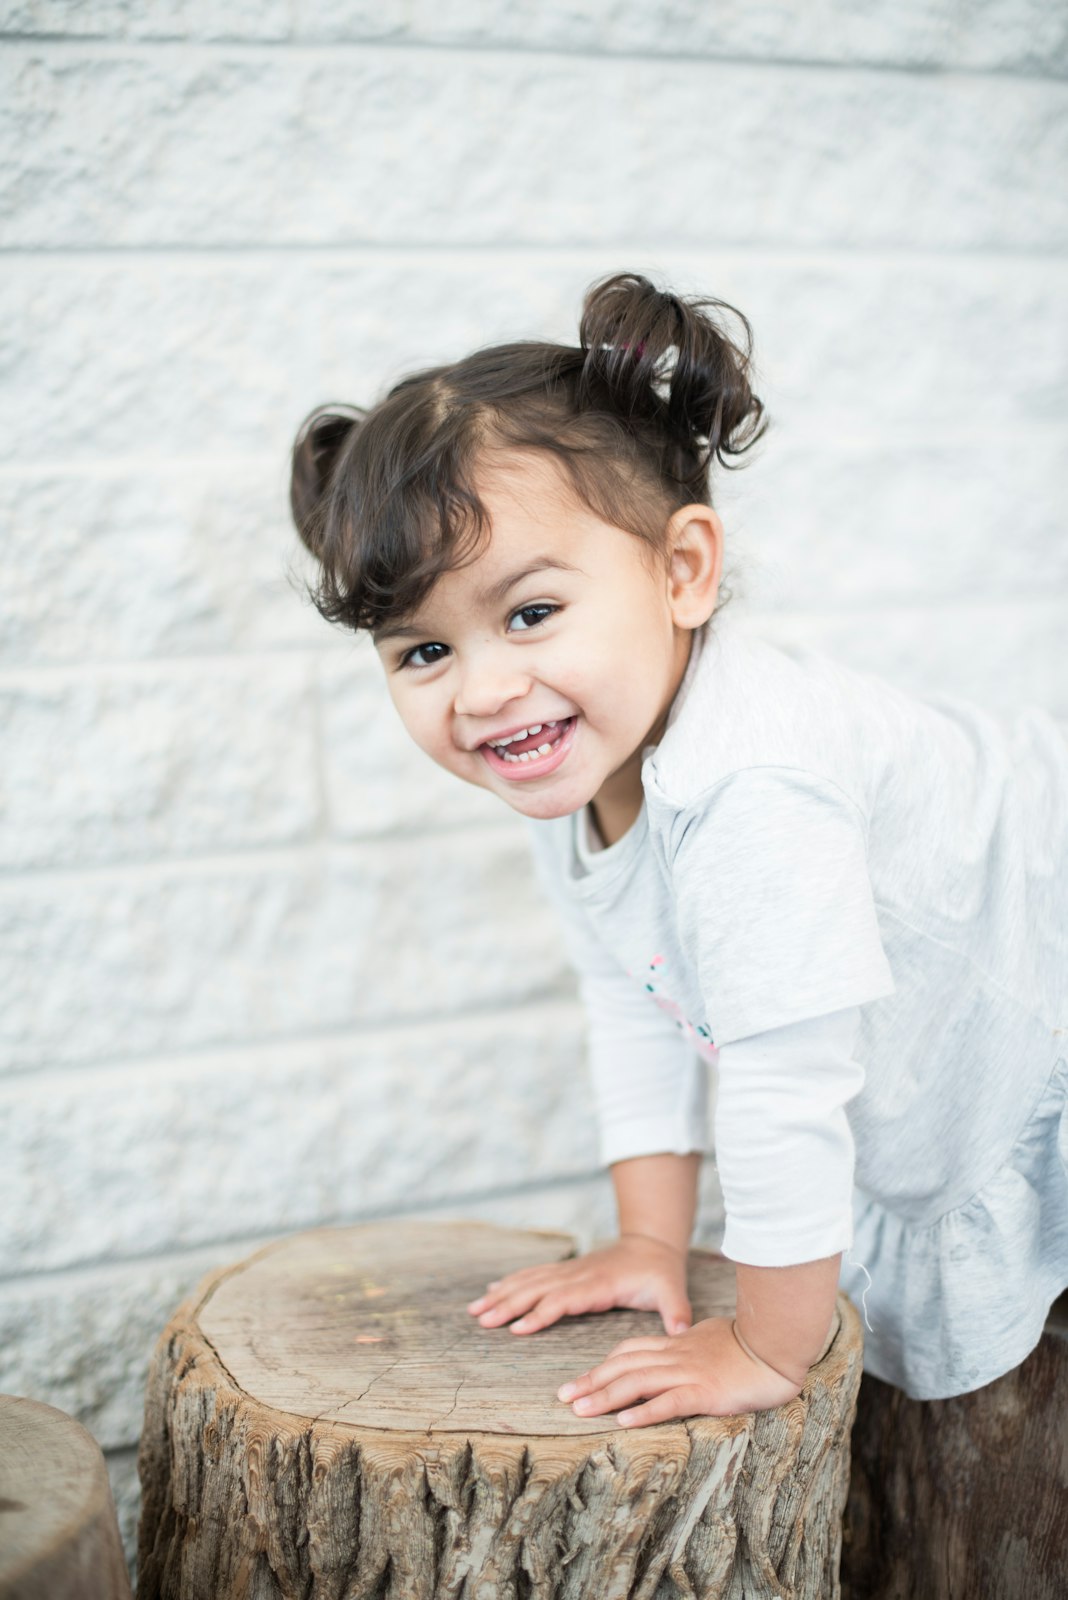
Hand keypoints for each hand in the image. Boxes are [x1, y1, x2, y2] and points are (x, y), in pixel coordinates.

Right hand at [466, 1234, 692, 1336]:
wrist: (652, 1242)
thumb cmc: (660, 1271)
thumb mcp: (673, 1291)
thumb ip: (676, 1312)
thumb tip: (682, 1332)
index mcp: (599, 1283)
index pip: (564, 1300)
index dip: (540, 1313)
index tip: (516, 1329)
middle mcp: (578, 1274)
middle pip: (537, 1289)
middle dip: (508, 1304)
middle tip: (480, 1320)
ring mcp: (570, 1270)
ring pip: (529, 1281)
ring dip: (502, 1294)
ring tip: (475, 1309)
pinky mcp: (566, 1270)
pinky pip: (533, 1276)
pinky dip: (511, 1282)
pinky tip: (492, 1290)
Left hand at [556, 1315, 803, 1426]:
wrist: (774, 1345)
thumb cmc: (747, 1343)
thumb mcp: (709, 1336)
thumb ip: (689, 1340)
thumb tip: (678, 1339)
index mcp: (676, 1344)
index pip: (629, 1352)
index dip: (602, 1365)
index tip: (580, 1379)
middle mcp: (675, 1357)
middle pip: (623, 1367)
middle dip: (591, 1381)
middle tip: (563, 1397)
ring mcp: (688, 1373)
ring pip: (637, 1383)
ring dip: (605, 1396)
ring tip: (579, 1410)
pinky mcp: (704, 1392)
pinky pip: (668, 1402)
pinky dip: (643, 1411)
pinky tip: (623, 1421)